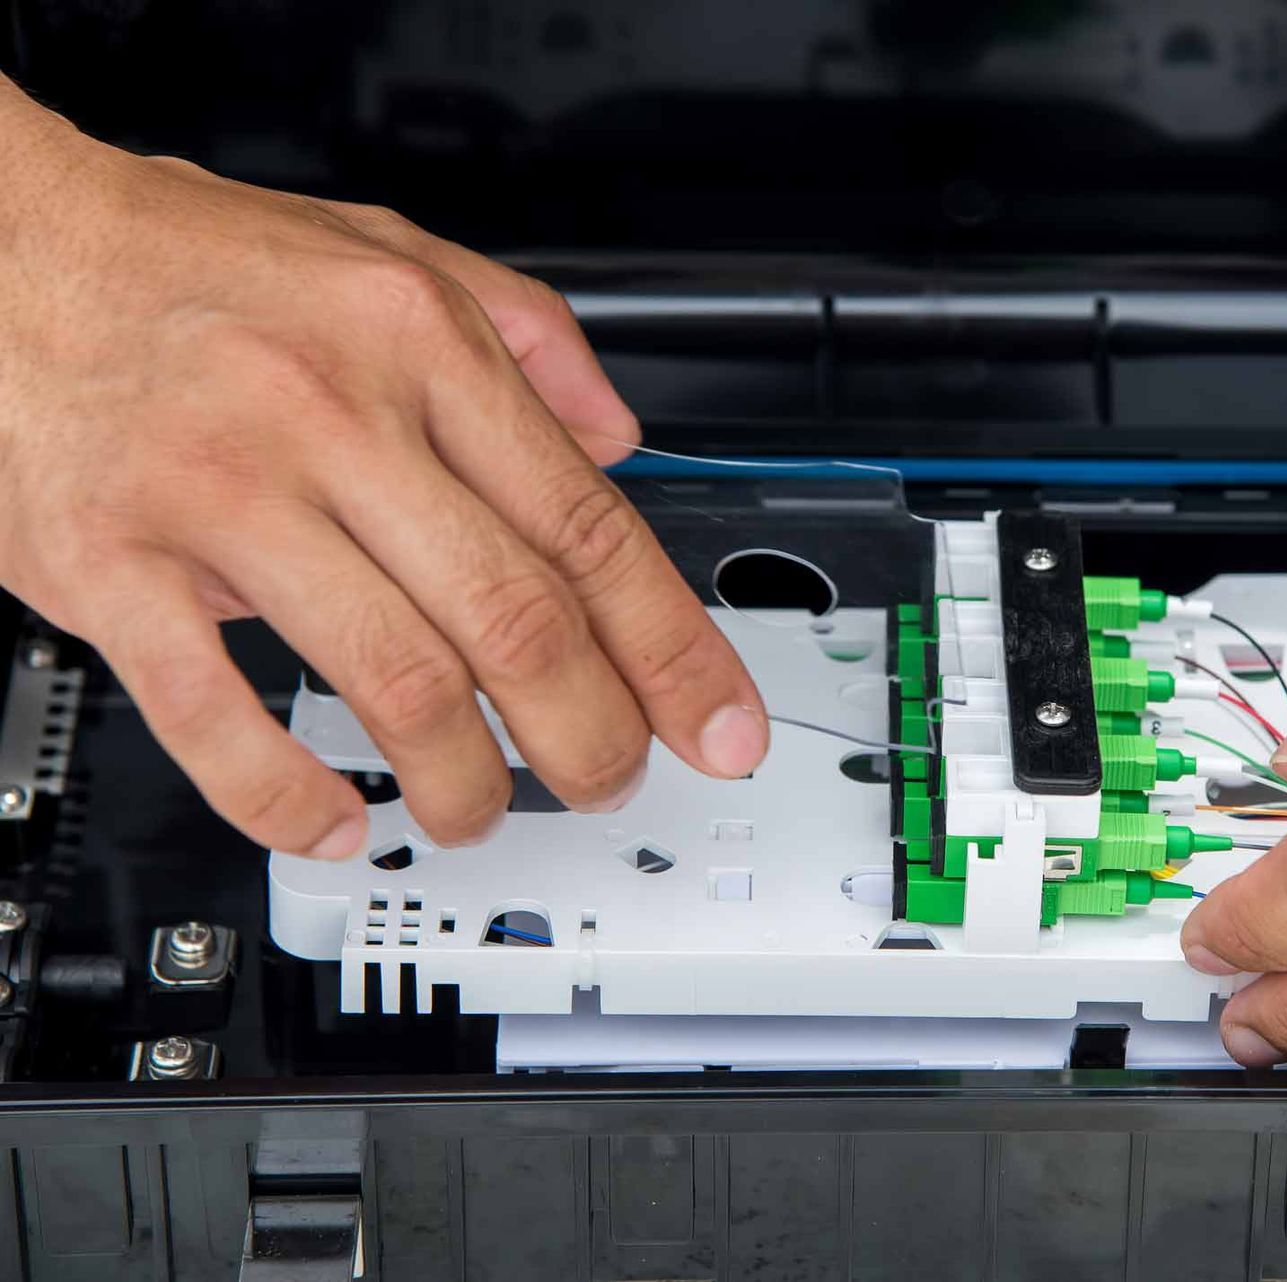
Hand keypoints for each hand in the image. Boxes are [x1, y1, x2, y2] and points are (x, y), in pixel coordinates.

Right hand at [0, 82, 768, 858]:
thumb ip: (528, 333)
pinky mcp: (106, 560)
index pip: (588, 528)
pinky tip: (331, 819)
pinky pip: (213, 711)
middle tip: (609, 781)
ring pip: (393, 678)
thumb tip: (619, 434)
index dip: (673, 648)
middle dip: (589, 734)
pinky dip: (285, 794)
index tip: (715, 723)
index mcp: (418, 348)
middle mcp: (332, 416)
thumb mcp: (391, 250)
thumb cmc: (196, 261)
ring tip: (481, 809)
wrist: (2, 238)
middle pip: (515, 620)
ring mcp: (219, 493)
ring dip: (462, 779)